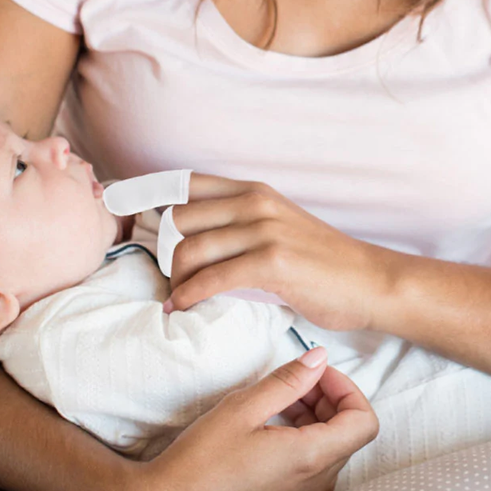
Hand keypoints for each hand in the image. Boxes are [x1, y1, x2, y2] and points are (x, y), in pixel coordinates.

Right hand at [142, 348, 378, 490]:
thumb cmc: (204, 457)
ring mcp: (307, 490)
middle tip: (295, 375)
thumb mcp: (244, 408)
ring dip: (316, 409)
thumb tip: (319, 357)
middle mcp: (318, 480)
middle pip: (350, 429)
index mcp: (311, 458)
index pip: (364, 420)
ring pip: (334, 441)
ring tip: (279, 393)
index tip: (316, 370)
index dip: (346, 387)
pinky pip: (316, 455)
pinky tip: (274, 415)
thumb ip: (288, 381)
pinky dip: (305, 427)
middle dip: (329, 394)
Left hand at [166, 174, 398, 331]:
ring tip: (178, 297)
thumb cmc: (321, 259)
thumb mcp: (277, 224)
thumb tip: (191, 239)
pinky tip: (183, 307)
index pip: (186, 183)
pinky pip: (212, 278)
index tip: (122, 207)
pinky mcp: (271, 262)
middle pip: (180, 220)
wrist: (369, 280)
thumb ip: (239, 222)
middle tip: (172, 278)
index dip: (149, 193)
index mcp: (252, 190)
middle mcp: (254, 201)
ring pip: (190, 250)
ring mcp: (264, 229)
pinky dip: (190, 295)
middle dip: (167, 252)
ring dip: (176, 280)